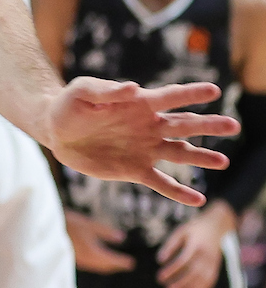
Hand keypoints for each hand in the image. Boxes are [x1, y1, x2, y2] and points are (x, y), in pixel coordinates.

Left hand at [46, 78, 237, 205]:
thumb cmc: (70, 105)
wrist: (54, 130)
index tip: (214, 90)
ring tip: (222, 161)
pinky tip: (198, 200)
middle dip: (208, 126)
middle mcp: (149, 126)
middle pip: (184, 125)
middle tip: (234, 125)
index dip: (191, 93)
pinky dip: (179, 192)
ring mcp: (145, 149)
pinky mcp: (134, 170)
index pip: (170, 97)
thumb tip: (132, 88)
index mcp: (139, 103)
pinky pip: (161, 183)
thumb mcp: (82, 91)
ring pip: (180, 154)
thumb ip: (106, 91)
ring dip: (201, 158)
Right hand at [63, 209, 135, 273]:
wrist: (45, 229)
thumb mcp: (89, 224)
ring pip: (96, 266)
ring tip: (112, 263)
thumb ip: (105, 232)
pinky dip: (96, 263)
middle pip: (104, 266)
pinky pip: (88, 264)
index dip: (122, 262)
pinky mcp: (72, 258)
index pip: (112, 260)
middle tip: (125, 264)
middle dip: (114, 265)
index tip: (131, 263)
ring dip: (105, 265)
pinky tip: (95, 258)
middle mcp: (87, 260)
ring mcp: (78, 261)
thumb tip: (122, 238)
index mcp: (94, 252)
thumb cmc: (68, 224)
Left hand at [157, 201, 234, 287]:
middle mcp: (207, 256)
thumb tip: (159, 261)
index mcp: (196, 246)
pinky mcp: (216, 268)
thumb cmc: (195, 229)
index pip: (183, 261)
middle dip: (181, 284)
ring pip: (204, 280)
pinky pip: (211, 282)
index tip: (159, 278)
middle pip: (194, 273)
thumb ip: (170, 245)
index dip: (171, 271)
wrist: (220, 225)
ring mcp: (213, 263)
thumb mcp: (181, 231)